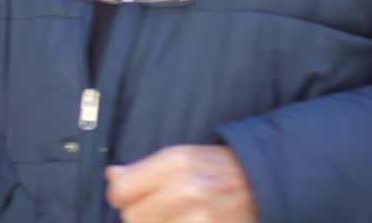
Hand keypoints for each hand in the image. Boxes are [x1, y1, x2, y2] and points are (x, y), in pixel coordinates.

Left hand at [105, 145, 256, 222]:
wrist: (259, 183)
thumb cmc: (215, 167)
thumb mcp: (180, 156)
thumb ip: (142, 168)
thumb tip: (112, 176)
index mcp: (176, 163)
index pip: (121, 191)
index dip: (120, 196)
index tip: (126, 197)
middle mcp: (187, 191)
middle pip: (132, 218)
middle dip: (137, 214)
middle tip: (153, 208)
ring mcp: (200, 219)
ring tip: (169, 216)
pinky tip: (179, 221)